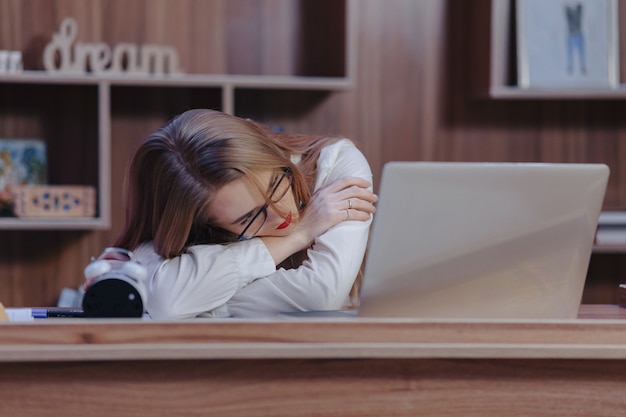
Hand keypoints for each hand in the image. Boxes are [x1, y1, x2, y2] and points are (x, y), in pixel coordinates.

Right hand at [260, 177, 376, 264]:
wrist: (296, 232)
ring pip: (355, 201)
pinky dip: (362, 215)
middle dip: (367, 193)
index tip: (367, 185)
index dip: (358, 181)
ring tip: (373, 209)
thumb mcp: (313, 204)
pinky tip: (367, 218)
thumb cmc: (305, 221)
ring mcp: (329, 206)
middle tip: (374, 198)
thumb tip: (341, 197)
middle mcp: (326, 196)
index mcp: (322, 191)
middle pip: (353, 190)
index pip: (344, 180)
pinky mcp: (332, 217)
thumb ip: (325, 198)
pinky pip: (352, 214)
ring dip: (367, 205)